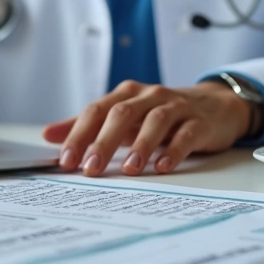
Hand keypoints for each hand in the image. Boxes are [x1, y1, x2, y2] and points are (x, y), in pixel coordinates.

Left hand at [42, 80, 251, 176]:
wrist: (215, 105)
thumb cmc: (161, 113)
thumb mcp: (124, 116)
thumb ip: (87, 125)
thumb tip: (48, 135)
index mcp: (126, 95)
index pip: (96, 111)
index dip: (79, 135)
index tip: (65, 161)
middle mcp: (149, 96)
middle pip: (121, 114)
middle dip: (103, 142)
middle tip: (91, 168)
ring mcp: (176, 107)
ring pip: (155, 121)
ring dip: (140, 145)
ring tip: (130, 169)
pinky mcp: (199, 122)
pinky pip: (186, 134)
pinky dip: (174, 149)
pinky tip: (163, 166)